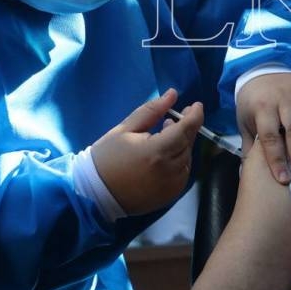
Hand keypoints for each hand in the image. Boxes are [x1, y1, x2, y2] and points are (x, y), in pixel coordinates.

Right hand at [91, 88, 202, 214]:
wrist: (95, 194)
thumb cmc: (107, 157)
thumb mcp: (125, 129)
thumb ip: (152, 111)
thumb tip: (173, 94)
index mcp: (157, 151)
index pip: (186, 129)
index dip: (195, 115)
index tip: (196, 105)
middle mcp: (170, 170)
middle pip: (188, 143)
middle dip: (185, 128)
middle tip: (174, 118)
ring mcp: (172, 185)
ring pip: (187, 157)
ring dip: (181, 145)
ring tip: (164, 136)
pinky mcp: (171, 195)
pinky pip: (183, 173)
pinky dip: (179, 161)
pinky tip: (163, 156)